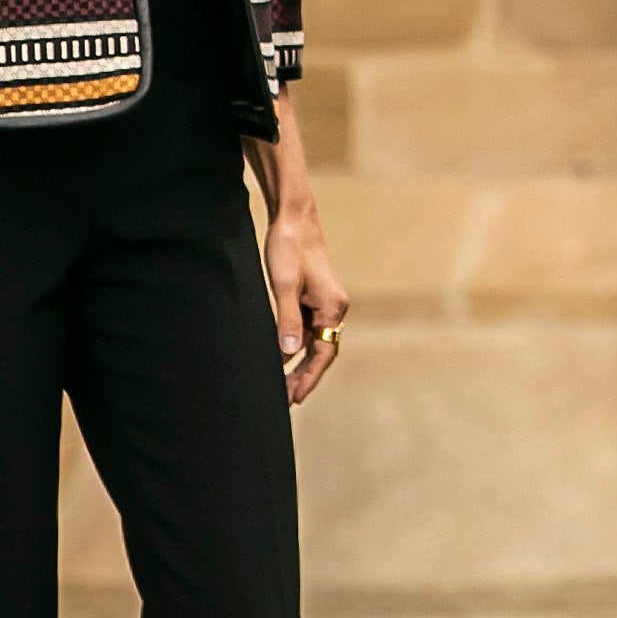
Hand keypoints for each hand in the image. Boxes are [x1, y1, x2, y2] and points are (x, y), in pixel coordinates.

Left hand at [267, 191, 347, 406]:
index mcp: (332, 307)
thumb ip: (286, 320)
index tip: (295, 397)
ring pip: (315, 342)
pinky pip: (308, 330)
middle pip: (323, 352)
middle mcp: (334, 307)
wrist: (293, 217)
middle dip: (305, 376)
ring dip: (300, 364)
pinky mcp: (313, 298)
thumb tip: (287, 354)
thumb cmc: (288, 247)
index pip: (324, 353)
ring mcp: (324, 303)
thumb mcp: (283, 285)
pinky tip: (283, 358)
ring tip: (282, 385)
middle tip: (285, 399)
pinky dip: (297, 347)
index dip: (309, 377)